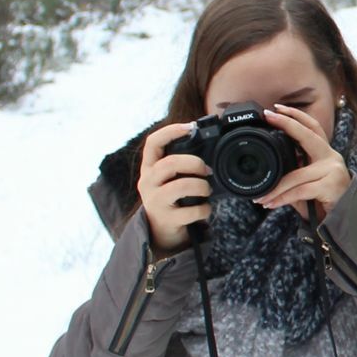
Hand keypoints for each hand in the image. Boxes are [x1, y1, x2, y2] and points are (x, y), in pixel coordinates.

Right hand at [136, 122, 210, 255]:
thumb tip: (209, 144)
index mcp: (149, 167)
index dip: (171, 131)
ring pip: (182, 186)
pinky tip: (205, 208)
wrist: (161, 230)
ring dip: (202, 186)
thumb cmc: (172, 197)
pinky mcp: (166, 218)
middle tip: (206, 171)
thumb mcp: (169, 178)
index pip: (152, 143)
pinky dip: (205, 209)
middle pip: (170, 163)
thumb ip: (181, 163)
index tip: (191, 127)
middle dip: (195, 163)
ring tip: (206, 190)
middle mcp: (147, 182)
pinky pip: (191, 210)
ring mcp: (155, 201)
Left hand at [256, 104, 351, 217]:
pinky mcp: (330, 186)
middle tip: (268, 117)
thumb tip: (269, 168)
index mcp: (325, 154)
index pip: (312, 128)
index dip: (296, 116)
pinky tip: (272, 203)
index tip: (275, 109)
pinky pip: (300, 190)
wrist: (344, 219)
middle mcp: (331, 157)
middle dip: (287, 123)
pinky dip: (282, 198)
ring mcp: (332, 170)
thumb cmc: (324, 201)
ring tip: (261, 197)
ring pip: (296, 175)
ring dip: (275, 188)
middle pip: (308, 135)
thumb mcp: (306, 183)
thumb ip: (293, 172)